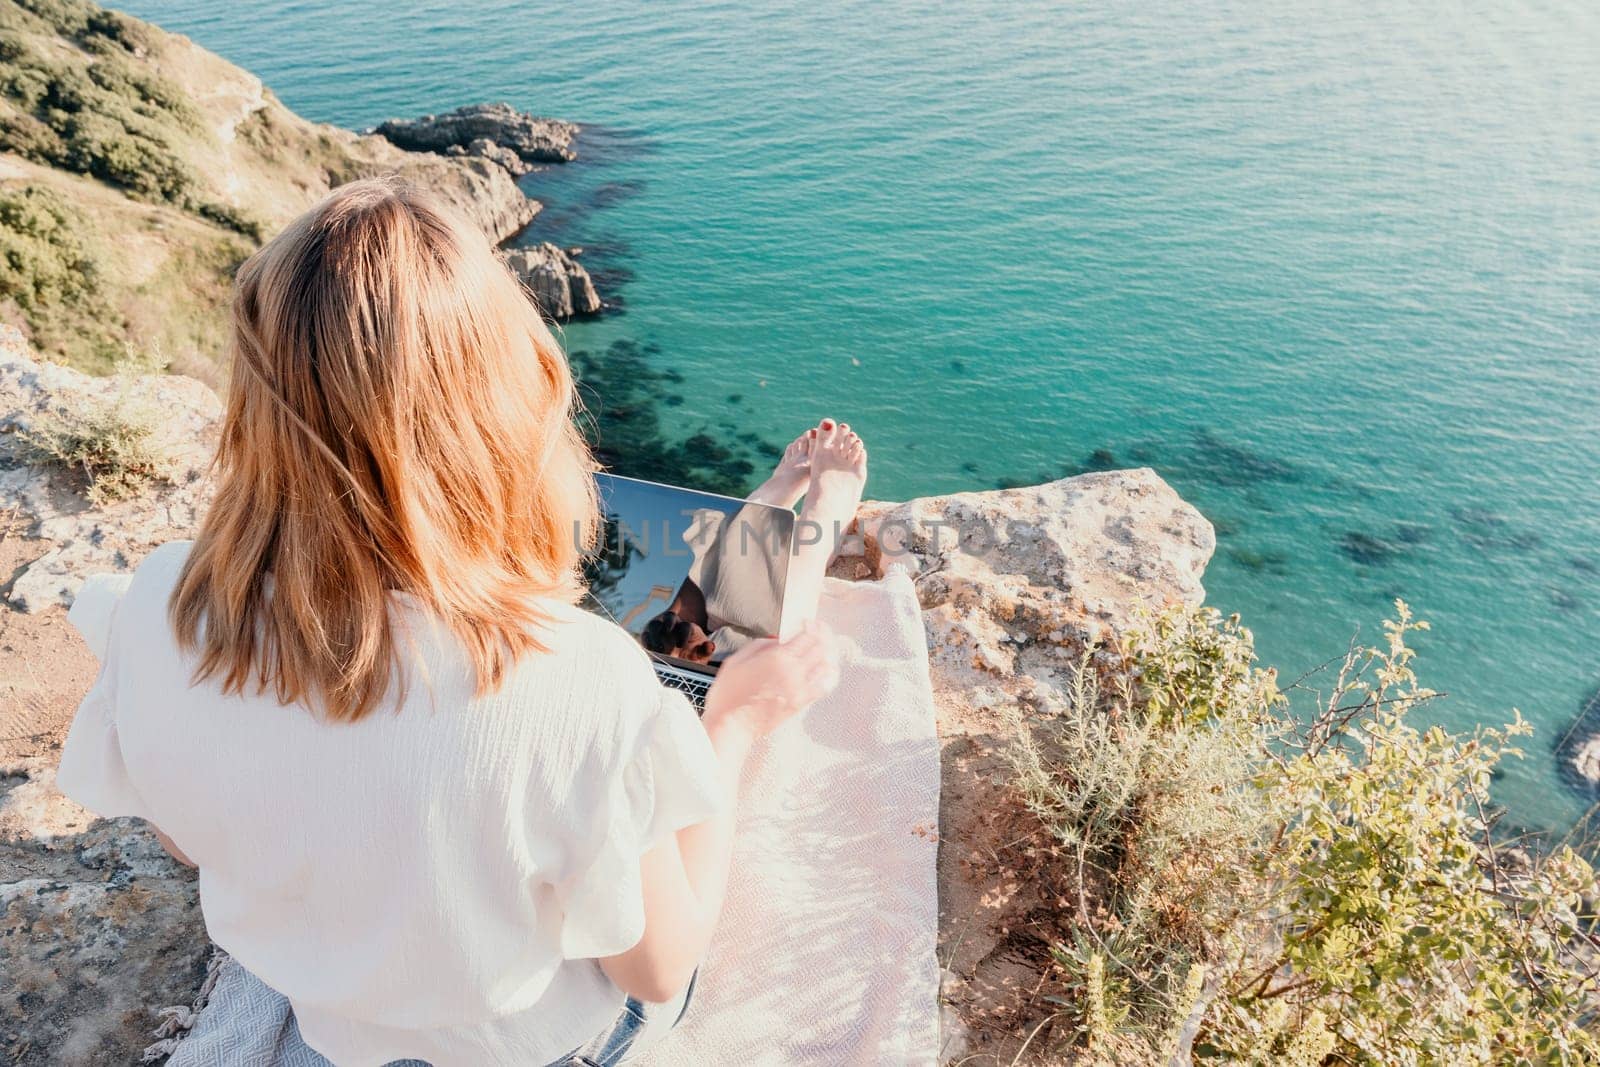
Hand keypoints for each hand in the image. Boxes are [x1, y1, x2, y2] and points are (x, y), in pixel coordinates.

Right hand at [702, 621, 839, 736]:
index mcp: (778, 658)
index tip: (806, 624)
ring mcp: (799, 689)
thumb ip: (760, 645)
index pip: (807, 636)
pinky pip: (823, 687)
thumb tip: (777, 640)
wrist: (731, 726)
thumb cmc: (729, 695)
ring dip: (823, 656)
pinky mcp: (800, 704)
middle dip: (819, 638)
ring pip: (825, 666)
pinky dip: (826, 677)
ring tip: (818, 651)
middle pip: (820, 648)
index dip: (810, 627)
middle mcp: (793, 672)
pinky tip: (822, 672)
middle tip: (816, 634)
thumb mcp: (737, 660)